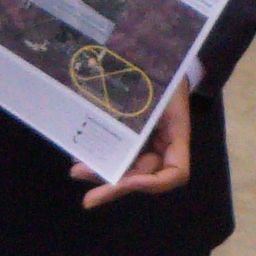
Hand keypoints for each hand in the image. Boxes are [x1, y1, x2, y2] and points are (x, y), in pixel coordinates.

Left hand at [72, 71, 195, 204]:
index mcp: (177, 135)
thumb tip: (116, 131)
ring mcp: (147, 142)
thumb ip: (141, 111)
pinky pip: (117, 153)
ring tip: (78, 171)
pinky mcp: (131, 137)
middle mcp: (163, 146)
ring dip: (103, 174)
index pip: (175, 174)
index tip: (129, 180)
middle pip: (143, 176)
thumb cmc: (161, 70)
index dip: (153, 183)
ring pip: (126, 168)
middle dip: (116, 185)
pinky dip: (101, 158)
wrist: (155, 55)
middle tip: (89, 199)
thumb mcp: (156, 87)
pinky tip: (80, 158)